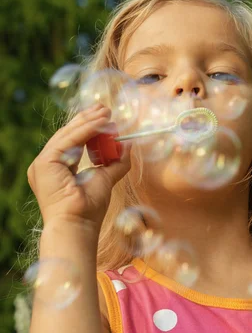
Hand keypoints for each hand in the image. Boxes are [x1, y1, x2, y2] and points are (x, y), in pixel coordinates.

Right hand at [27, 103, 131, 230]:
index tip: (104, 115)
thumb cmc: (89, 209)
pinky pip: (68, 140)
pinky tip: (100, 123)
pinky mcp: (44, 163)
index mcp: (56, 168)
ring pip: (68, 135)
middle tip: (105, 107)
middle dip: (87, 119)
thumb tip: (129, 145)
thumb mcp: (105, 179)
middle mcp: (46, 164)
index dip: (87, 126)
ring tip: (106, 112)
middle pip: (68, 135)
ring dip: (89, 122)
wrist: (77, 225)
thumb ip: (116, 162)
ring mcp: (42, 163)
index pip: (71, 141)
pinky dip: (86, 130)